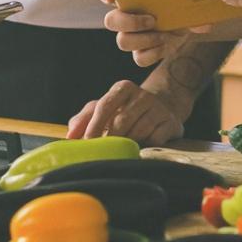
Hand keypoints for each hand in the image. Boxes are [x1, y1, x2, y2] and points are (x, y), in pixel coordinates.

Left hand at [66, 80, 187, 145]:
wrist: (164, 105)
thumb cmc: (126, 109)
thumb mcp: (104, 107)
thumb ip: (84, 118)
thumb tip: (70, 135)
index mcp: (122, 88)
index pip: (104, 106)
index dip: (94, 126)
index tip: (87, 142)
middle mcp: (142, 95)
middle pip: (121, 122)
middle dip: (109, 140)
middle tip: (102, 153)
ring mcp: (158, 108)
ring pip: (138, 133)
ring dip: (127, 145)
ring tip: (121, 151)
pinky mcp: (171, 123)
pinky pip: (154, 140)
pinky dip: (144, 147)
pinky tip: (140, 149)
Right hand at [98, 0, 209, 66]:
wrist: (183, 29)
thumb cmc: (177, 9)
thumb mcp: (183, 5)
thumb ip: (191, 11)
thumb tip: (204, 25)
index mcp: (130, 0)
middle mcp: (125, 18)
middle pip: (110, 21)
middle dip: (130, 21)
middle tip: (153, 20)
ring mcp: (130, 36)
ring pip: (122, 41)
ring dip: (145, 39)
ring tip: (164, 36)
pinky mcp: (139, 53)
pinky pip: (139, 58)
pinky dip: (154, 54)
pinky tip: (166, 46)